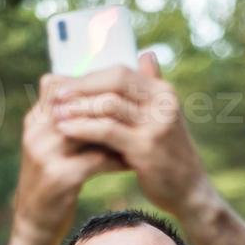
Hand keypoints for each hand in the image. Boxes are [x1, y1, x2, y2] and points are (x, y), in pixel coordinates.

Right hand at [12, 73, 127, 244]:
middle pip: (78, 103)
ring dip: (117, 131)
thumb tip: (106, 97)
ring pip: (89, 128)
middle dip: (110, 106)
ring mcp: (44, 154)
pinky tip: (132, 163)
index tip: (123, 92)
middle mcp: (36, 132)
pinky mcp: (58, 178)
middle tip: (139, 108)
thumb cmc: (53, 183)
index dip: (93, 86)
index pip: (62, 85)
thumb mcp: (56, 148)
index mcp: (36, 120)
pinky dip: (116, 160)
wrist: (34, 225)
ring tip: (141, 133)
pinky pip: (96, 160)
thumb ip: (73, 123)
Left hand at [47, 53, 206, 214]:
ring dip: (79, 107)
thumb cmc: (168, 155)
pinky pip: (107, 131)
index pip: (121, 72)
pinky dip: (83, 128)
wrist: (188, 190)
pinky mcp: (146, 148)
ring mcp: (157, 125)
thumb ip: (151, 88)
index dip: (90, 77)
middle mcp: (163, 103)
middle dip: (81, 87)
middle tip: (56, 95)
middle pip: (115, 81)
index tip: (65, 84)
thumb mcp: (163, 116)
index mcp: (164, 92)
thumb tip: (145, 54)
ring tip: (55, 112)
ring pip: (109, 105)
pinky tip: (66, 130)